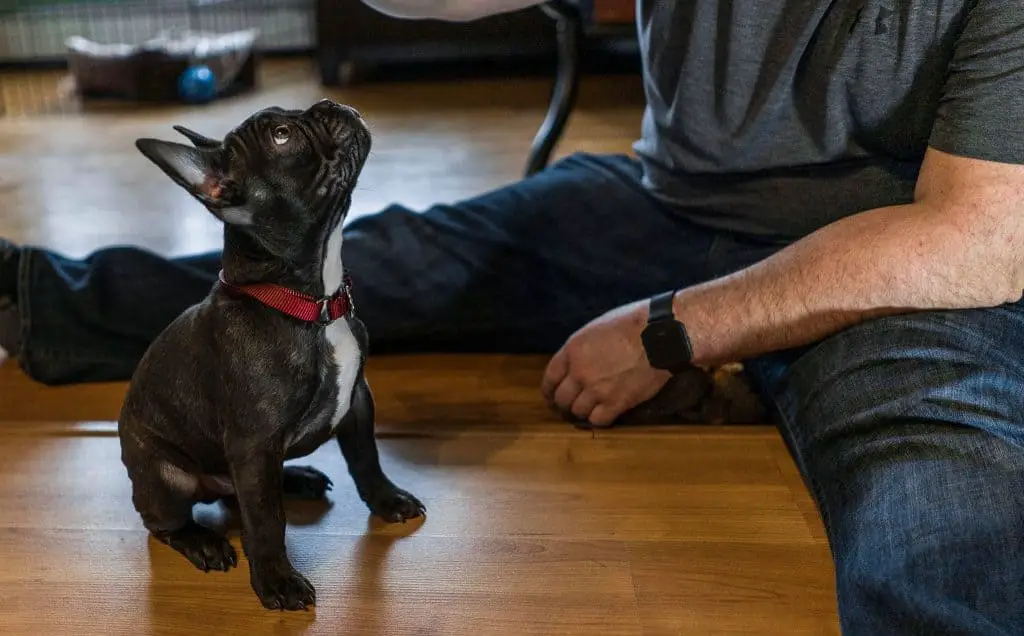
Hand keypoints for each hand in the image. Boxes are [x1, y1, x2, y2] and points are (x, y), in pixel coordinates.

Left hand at [541, 298, 671, 426]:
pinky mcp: (617, 403)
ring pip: (578, 411)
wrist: (660, 336)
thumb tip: (576, 361)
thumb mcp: (596, 329)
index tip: (550, 396)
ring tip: (588, 410)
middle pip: (562, 399)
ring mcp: (597, 390)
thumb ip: (581, 349)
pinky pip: (598, 420)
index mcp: (573, 350)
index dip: (548, 391)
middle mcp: (580, 372)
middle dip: (563, 404)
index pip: (550, 378)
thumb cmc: (632, 324)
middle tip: (569, 406)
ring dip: (582, 411)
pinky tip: (604, 413)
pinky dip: (598, 419)